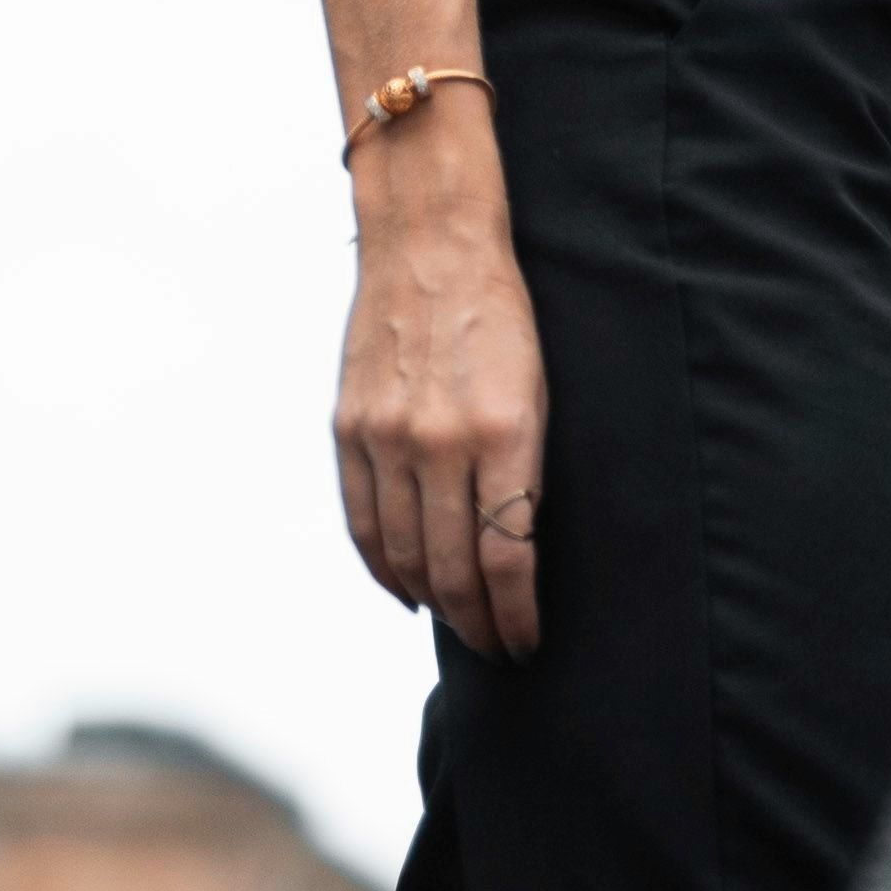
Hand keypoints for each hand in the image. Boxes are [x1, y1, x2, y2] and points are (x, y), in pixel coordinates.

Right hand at [334, 130, 548, 654]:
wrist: (431, 241)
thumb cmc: (503, 316)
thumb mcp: (540, 390)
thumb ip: (524, 472)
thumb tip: (515, 555)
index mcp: (502, 432)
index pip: (506, 559)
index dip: (517, 616)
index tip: (528, 641)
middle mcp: (439, 442)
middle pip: (452, 571)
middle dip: (480, 624)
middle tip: (499, 649)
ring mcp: (387, 437)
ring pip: (403, 558)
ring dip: (434, 605)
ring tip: (461, 625)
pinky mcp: (349, 429)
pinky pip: (363, 524)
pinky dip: (384, 569)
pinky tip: (407, 592)